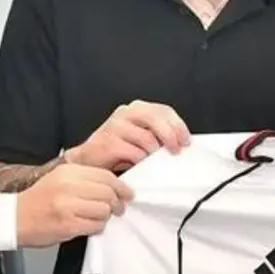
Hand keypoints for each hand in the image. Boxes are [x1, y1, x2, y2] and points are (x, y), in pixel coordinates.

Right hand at [15, 162, 133, 247]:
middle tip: (118, 209)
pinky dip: (97, 227)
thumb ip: (85, 179)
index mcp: (69, 172)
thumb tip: (114, 186)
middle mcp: (69, 186)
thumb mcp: (60, 178)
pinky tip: (88, 226)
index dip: (121, 186)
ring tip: (97, 218)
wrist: (15, 218)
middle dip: (117, 203)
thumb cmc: (39, 200)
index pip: (105, 176)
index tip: (127, 193)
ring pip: (104, 210)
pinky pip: (95, 226)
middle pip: (108, 193)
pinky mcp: (68, 224)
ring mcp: (68, 205)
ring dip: (105, 217)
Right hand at [65, 100, 190, 170]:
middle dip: (170, 135)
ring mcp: (115, 126)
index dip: (178, 125)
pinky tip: (137, 164)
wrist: (88, 159)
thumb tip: (181, 143)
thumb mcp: (141, 137)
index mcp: (137, 109)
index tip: (186, 141)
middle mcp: (125, 113)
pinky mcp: (107, 142)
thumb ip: (158, 134)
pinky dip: (140, 161)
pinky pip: (133, 153)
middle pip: (155, 118)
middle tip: (176, 151)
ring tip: (151, 161)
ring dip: (153, 154)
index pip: (164, 110)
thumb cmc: (117, 149)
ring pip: (146, 138)